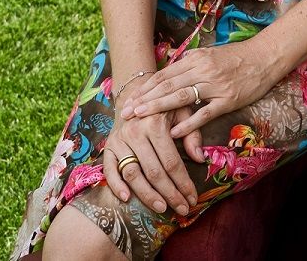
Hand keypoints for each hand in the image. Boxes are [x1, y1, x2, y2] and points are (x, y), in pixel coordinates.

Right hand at [101, 79, 199, 216]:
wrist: (135, 96)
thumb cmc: (165, 107)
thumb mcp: (183, 112)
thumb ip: (192, 134)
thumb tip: (199, 159)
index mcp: (155, 124)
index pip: (171, 162)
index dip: (183, 183)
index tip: (193, 199)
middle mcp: (135, 133)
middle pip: (154, 171)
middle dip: (170, 194)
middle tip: (182, 209)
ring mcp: (119, 141)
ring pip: (132, 173)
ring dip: (147, 195)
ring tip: (162, 208)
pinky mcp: (108, 147)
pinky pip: (109, 169)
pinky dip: (116, 185)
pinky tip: (127, 198)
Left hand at [128, 38, 284, 140]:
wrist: (265, 57)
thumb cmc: (238, 57)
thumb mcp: (210, 54)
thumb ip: (191, 63)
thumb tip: (172, 70)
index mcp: (196, 59)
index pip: (164, 75)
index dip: (145, 88)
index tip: (129, 99)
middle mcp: (202, 70)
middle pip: (167, 86)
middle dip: (144, 99)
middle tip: (126, 112)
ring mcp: (215, 85)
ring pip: (181, 97)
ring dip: (158, 108)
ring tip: (141, 118)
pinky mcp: (228, 99)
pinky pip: (204, 113)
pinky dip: (188, 122)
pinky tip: (173, 131)